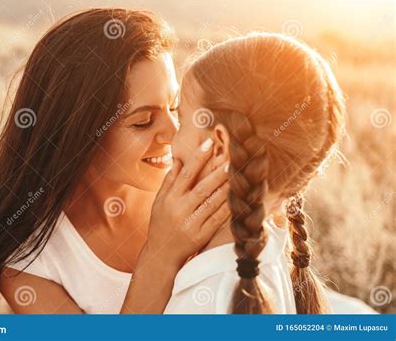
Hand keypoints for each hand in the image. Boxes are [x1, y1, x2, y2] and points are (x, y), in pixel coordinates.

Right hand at [144, 138, 229, 267]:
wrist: (162, 254)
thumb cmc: (161, 223)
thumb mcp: (159, 201)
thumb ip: (169, 181)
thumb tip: (178, 159)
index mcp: (170, 198)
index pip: (185, 174)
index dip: (197, 158)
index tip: (209, 143)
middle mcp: (180, 209)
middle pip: (202, 187)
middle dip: (217, 171)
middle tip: (231, 156)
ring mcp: (191, 223)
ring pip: (212, 202)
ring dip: (226, 187)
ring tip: (238, 172)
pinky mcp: (201, 235)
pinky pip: (218, 219)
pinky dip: (228, 207)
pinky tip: (237, 196)